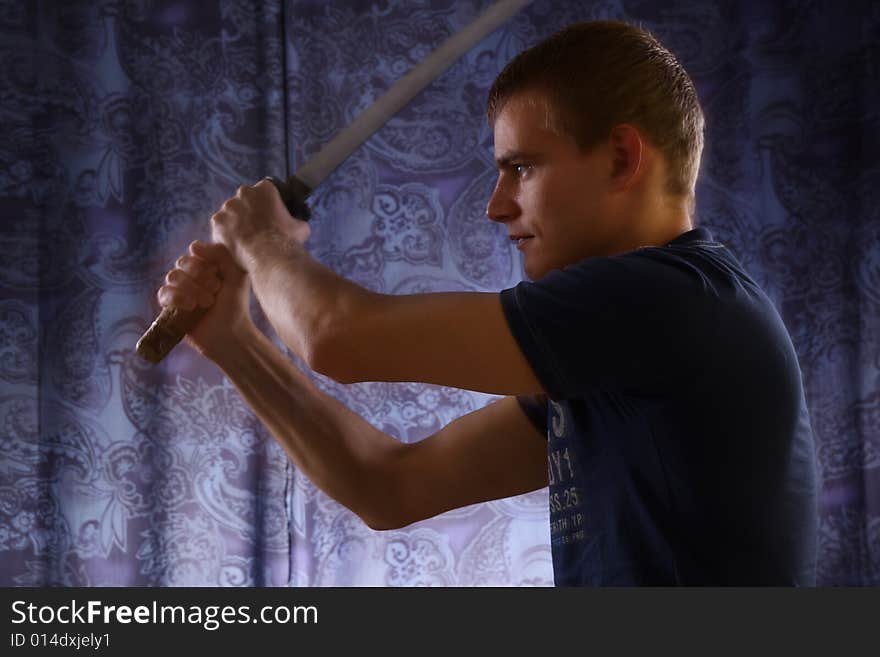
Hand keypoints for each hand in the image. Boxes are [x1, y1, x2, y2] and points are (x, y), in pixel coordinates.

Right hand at [157, 240, 252, 358]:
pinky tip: (191, 306)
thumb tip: (193, 246)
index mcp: (207, 266)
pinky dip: (177, 297)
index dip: (206, 263)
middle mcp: (191, 277)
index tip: (219, 277)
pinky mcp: (170, 307)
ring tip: (207, 303)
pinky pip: (163, 293)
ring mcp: (180, 291)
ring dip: (191, 288)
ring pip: (172, 276)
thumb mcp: (237, 275)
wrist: (230, 334)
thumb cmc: (235, 305)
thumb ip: (221, 254)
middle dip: (200, 276)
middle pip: (182, 262)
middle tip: (215, 291)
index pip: (195, 251)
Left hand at [210, 180, 310, 271]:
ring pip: (231, 214)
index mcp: (265, 189)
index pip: (265, 190)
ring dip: (236, 223)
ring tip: (246, 240)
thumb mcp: (301, 228)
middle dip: (249, 211)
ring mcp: (228, 207)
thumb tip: (299, 225)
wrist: (269, 256)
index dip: (267, 203)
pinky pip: (220, 227)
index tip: (269, 215)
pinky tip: (235, 246)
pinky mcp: (217, 222)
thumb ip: (296, 221)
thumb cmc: (286, 241)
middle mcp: (244, 193)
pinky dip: (226, 235)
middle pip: (245, 200)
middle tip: (257, 228)